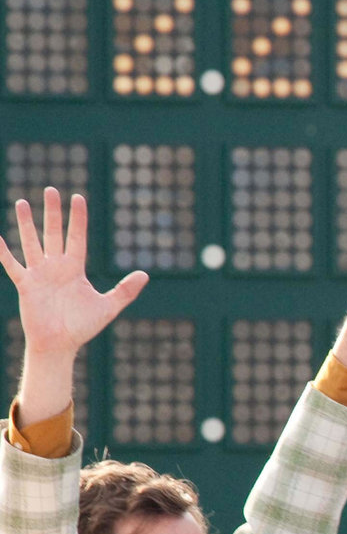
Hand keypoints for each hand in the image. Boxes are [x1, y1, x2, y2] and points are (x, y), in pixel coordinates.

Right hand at [0, 189, 146, 356]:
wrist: (61, 344)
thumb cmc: (82, 327)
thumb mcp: (108, 307)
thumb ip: (125, 290)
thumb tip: (145, 274)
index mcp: (75, 269)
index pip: (77, 237)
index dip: (77, 218)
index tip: (78, 198)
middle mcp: (56, 267)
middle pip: (54, 233)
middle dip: (53, 212)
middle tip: (52, 189)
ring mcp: (39, 274)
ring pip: (31, 243)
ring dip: (26, 224)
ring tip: (21, 202)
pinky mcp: (26, 285)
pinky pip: (12, 265)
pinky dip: (3, 252)